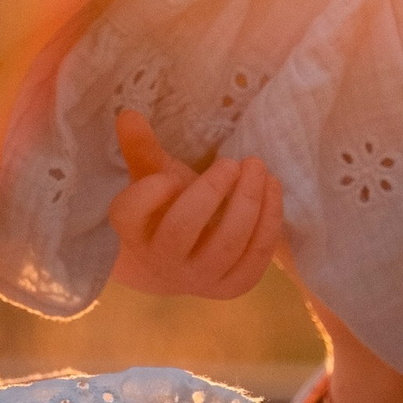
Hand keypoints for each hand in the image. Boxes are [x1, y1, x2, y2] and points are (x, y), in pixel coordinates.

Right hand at [109, 111, 285, 299]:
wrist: (178, 264)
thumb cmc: (164, 211)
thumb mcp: (150, 178)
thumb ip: (141, 148)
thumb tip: (129, 114)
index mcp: (133, 231)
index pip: (130, 213)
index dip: (151, 191)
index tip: (171, 174)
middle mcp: (161, 261)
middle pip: (182, 228)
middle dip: (210, 191)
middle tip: (230, 162)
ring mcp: (197, 279)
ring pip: (227, 245)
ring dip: (249, 202)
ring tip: (258, 168)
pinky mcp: (230, 288)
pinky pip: (255, 258)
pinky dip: (269, 221)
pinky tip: (273, 188)